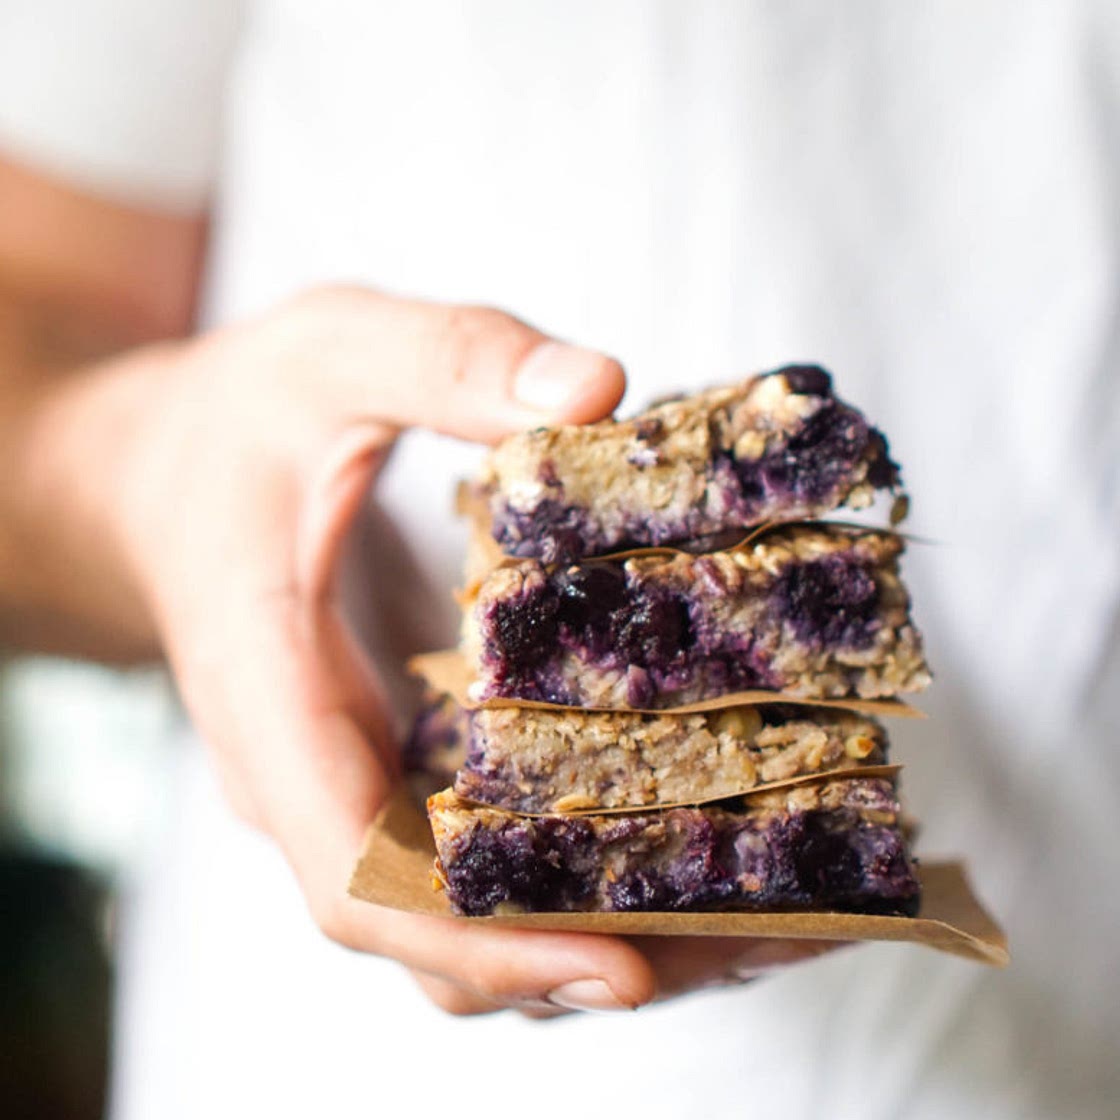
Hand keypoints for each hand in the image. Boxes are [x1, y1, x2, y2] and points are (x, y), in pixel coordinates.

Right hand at [98, 286, 842, 1014]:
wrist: (155, 476)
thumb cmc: (233, 422)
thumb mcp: (331, 354)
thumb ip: (449, 359)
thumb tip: (598, 390)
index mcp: (267, 694)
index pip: (355, 871)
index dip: (483, 939)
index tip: (619, 966)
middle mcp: (303, 777)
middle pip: (432, 934)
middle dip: (582, 958)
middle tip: (751, 939)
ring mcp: (346, 785)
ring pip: (461, 924)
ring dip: (596, 939)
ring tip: (750, 923)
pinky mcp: (387, 768)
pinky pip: (474, 865)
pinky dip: (571, 884)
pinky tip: (682, 856)